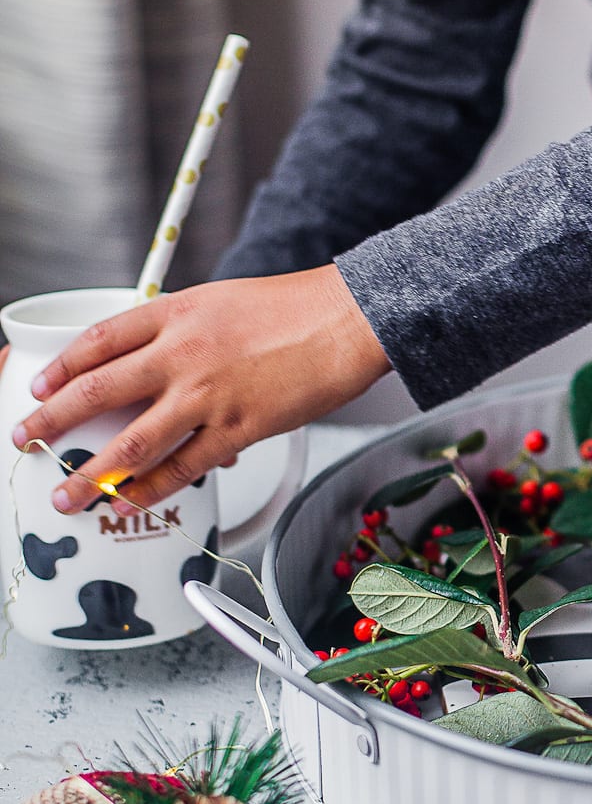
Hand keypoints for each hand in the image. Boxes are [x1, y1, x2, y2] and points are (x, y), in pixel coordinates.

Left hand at [12, 266, 390, 513]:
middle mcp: (182, 353)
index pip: (98, 340)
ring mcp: (208, 394)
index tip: (40, 387)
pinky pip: (182, 468)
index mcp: (176, 313)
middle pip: (97, 391)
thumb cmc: (297, 309)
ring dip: (91, 475)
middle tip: (27, 439)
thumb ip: (184, 331)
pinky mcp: (238, 429)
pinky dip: (150, 490)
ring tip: (68, 495)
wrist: (348, 321)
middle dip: (52, 421)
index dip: (62, 367)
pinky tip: (130, 502)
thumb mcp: (222, 300)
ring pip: (131, 443)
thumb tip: (158, 369)